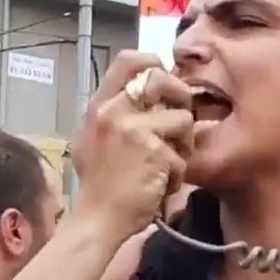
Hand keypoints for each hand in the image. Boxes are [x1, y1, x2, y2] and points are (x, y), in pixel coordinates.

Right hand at [70, 51, 196, 232]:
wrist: (97, 219)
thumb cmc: (100, 185)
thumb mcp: (96, 140)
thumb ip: (117, 115)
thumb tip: (149, 93)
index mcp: (99, 106)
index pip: (128, 60)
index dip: (154, 63)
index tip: (166, 81)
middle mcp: (113, 111)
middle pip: (161, 78)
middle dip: (181, 98)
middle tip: (181, 123)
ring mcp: (133, 129)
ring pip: (183, 119)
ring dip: (183, 146)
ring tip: (166, 167)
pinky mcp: (154, 152)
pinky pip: (183, 156)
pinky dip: (177, 175)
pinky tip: (161, 186)